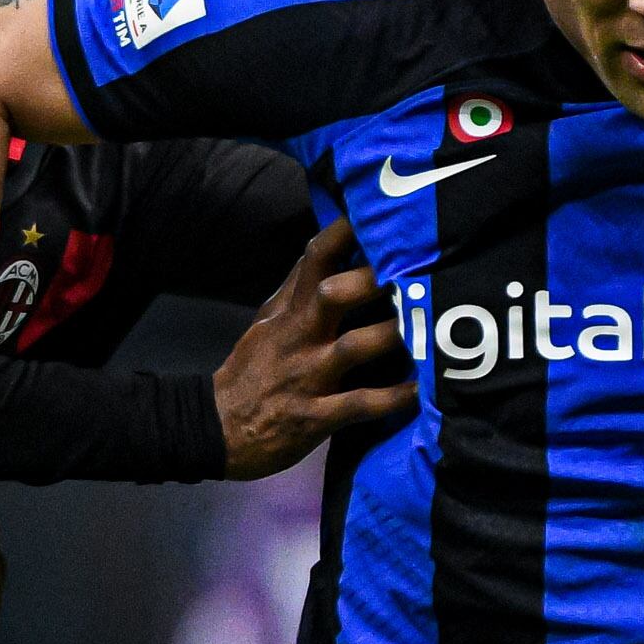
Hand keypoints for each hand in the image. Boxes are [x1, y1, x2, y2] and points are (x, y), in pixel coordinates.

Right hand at [211, 221, 413, 475]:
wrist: (215, 430)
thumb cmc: (250, 373)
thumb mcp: (267, 322)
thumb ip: (297, 288)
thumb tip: (325, 247)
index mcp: (288, 311)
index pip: (315, 258)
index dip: (348, 232)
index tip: (381, 214)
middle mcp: (298, 336)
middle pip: (333, 293)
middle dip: (373, 280)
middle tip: (416, 272)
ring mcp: (307, 376)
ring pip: (353, 347)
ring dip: (391, 336)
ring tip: (427, 329)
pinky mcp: (314, 417)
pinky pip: (359, 404)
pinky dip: (392, 398)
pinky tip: (420, 392)